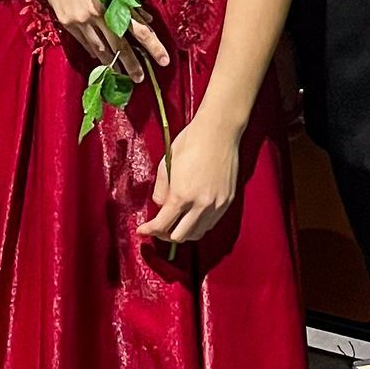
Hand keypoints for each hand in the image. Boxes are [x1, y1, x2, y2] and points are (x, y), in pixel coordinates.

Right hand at [34, 0, 168, 78]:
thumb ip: (129, 0)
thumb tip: (145, 19)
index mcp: (114, 1)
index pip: (140, 29)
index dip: (154, 47)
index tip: (164, 61)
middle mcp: (99, 13)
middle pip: (120, 46)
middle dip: (132, 65)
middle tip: (140, 78)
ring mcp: (82, 20)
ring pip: (101, 49)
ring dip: (112, 63)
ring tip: (120, 74)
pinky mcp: (68, 23)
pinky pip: (85, 43)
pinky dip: (95, 52)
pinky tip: (101, 58)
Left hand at [136, 114, 240, 244]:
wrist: (218, 131)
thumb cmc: (190, 142)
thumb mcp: (166, 164)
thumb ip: (161, 189)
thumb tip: (160, 205)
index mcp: (181, 195)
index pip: (162, 225)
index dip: (149, 230)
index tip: (142, 230)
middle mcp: (200, 204)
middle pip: (179, 236)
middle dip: (164, 234)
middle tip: (158, 226)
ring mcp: (216, 205)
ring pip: (197, 233)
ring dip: (183, 231)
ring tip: (175, 222)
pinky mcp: (227, 201)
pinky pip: (211, 223)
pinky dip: (199, 225)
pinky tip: (192, 215)